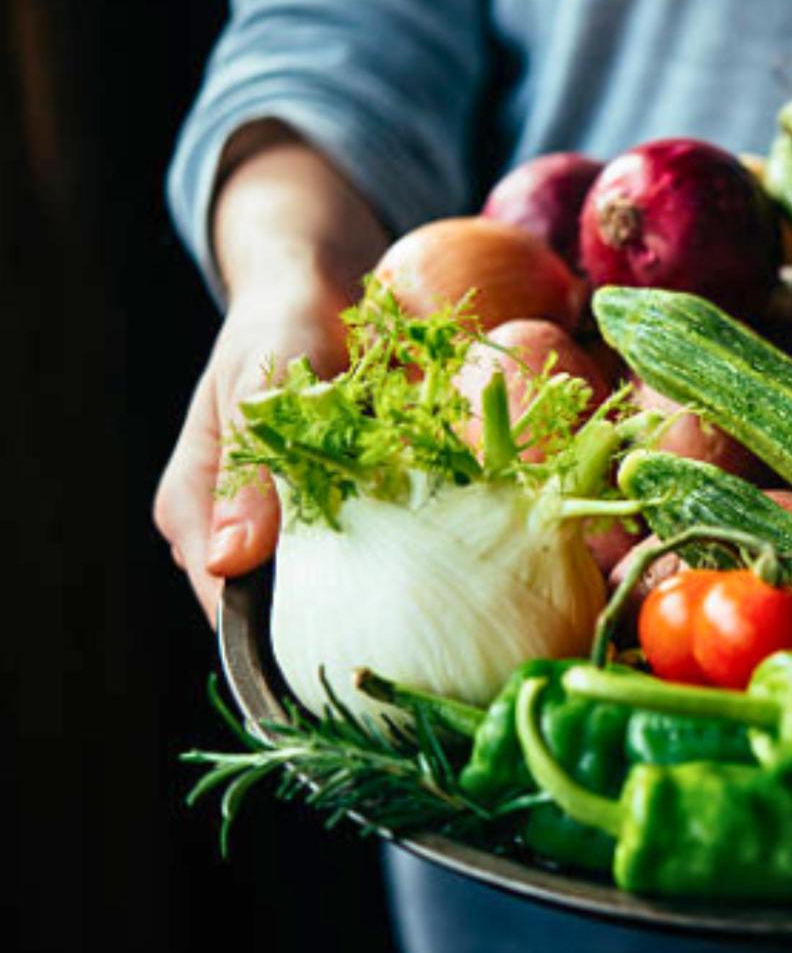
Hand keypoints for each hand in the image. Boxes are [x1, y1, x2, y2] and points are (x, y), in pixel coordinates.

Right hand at [154, 140, 387, 622]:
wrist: (318, 291)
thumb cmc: (278, 324)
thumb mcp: (257, 379)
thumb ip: (248, 462)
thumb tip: (229, 561)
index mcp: (195, 508)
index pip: (225, 608)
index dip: (278, 645)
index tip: (349, 661)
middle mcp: (236, 528)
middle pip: (279, 609)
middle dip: (337, 628)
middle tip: (406, 640)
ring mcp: (286, 522)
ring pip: (326, 586)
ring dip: (373, 594)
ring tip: (431, 608)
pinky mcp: (333, 508)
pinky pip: (364, 549)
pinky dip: (396, 554)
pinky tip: (436, 558)